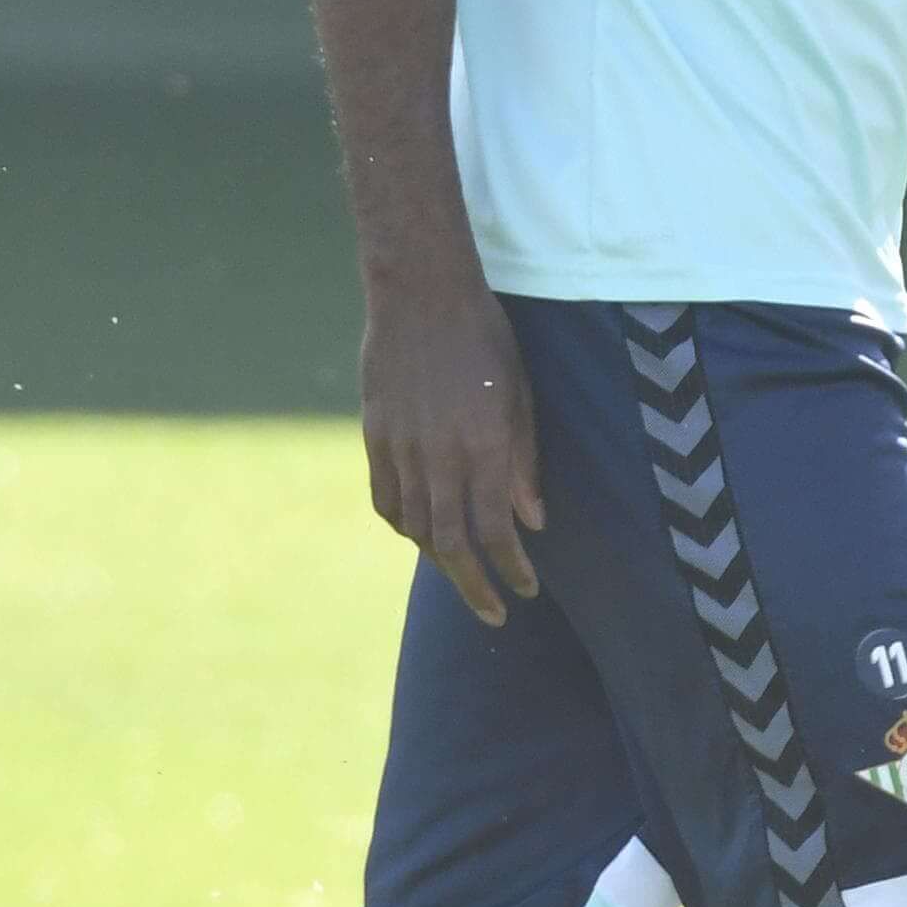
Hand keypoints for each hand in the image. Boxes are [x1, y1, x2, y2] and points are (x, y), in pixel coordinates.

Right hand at [359, 274, 545, 624]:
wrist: (421, 293)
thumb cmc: (485, 338)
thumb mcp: (520, 394)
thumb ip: (524, 462)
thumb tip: (532, 522)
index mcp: (484, 444)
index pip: (497, 530)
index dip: (513, 568)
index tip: (527, 589)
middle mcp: (440, 455)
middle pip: (452, 545)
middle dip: (476, 587)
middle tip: (495, 613)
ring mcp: (401, 447)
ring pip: (415, 528)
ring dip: (441, 561)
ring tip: (463, 576)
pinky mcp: (374, 437)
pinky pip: (385, 500)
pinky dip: (403, 526)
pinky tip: (420, 536)